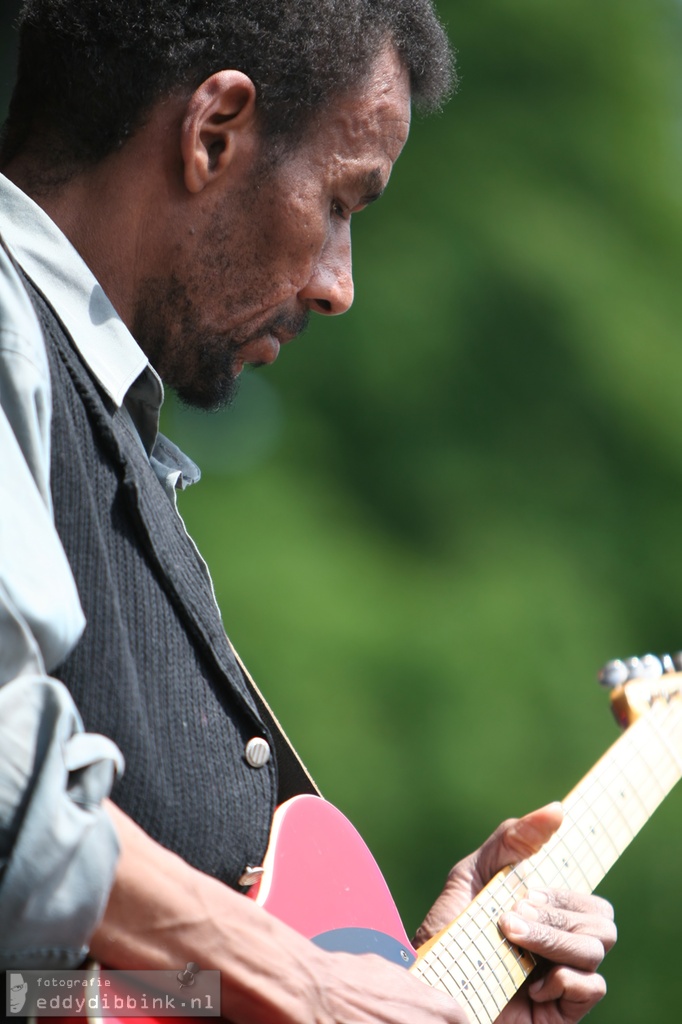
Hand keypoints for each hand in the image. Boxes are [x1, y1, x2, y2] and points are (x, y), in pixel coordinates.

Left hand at [413, 803, 616, 1023]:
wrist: (425, 987)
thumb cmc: (447, 932)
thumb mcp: (472, 875)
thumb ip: (511, 840)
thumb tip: (558, 809)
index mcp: (547, 916)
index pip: (589, 897)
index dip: (567, 889)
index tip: (531, 889)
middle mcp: (560, 948)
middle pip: (600, 920)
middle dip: (554, 913)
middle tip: (511, 915)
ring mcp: (563, 981)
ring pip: (597, 949)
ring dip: (553, 938)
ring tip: (512, 936)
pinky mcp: (561, 1013)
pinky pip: (593, 987)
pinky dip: (564, 978)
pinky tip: (528, 982)